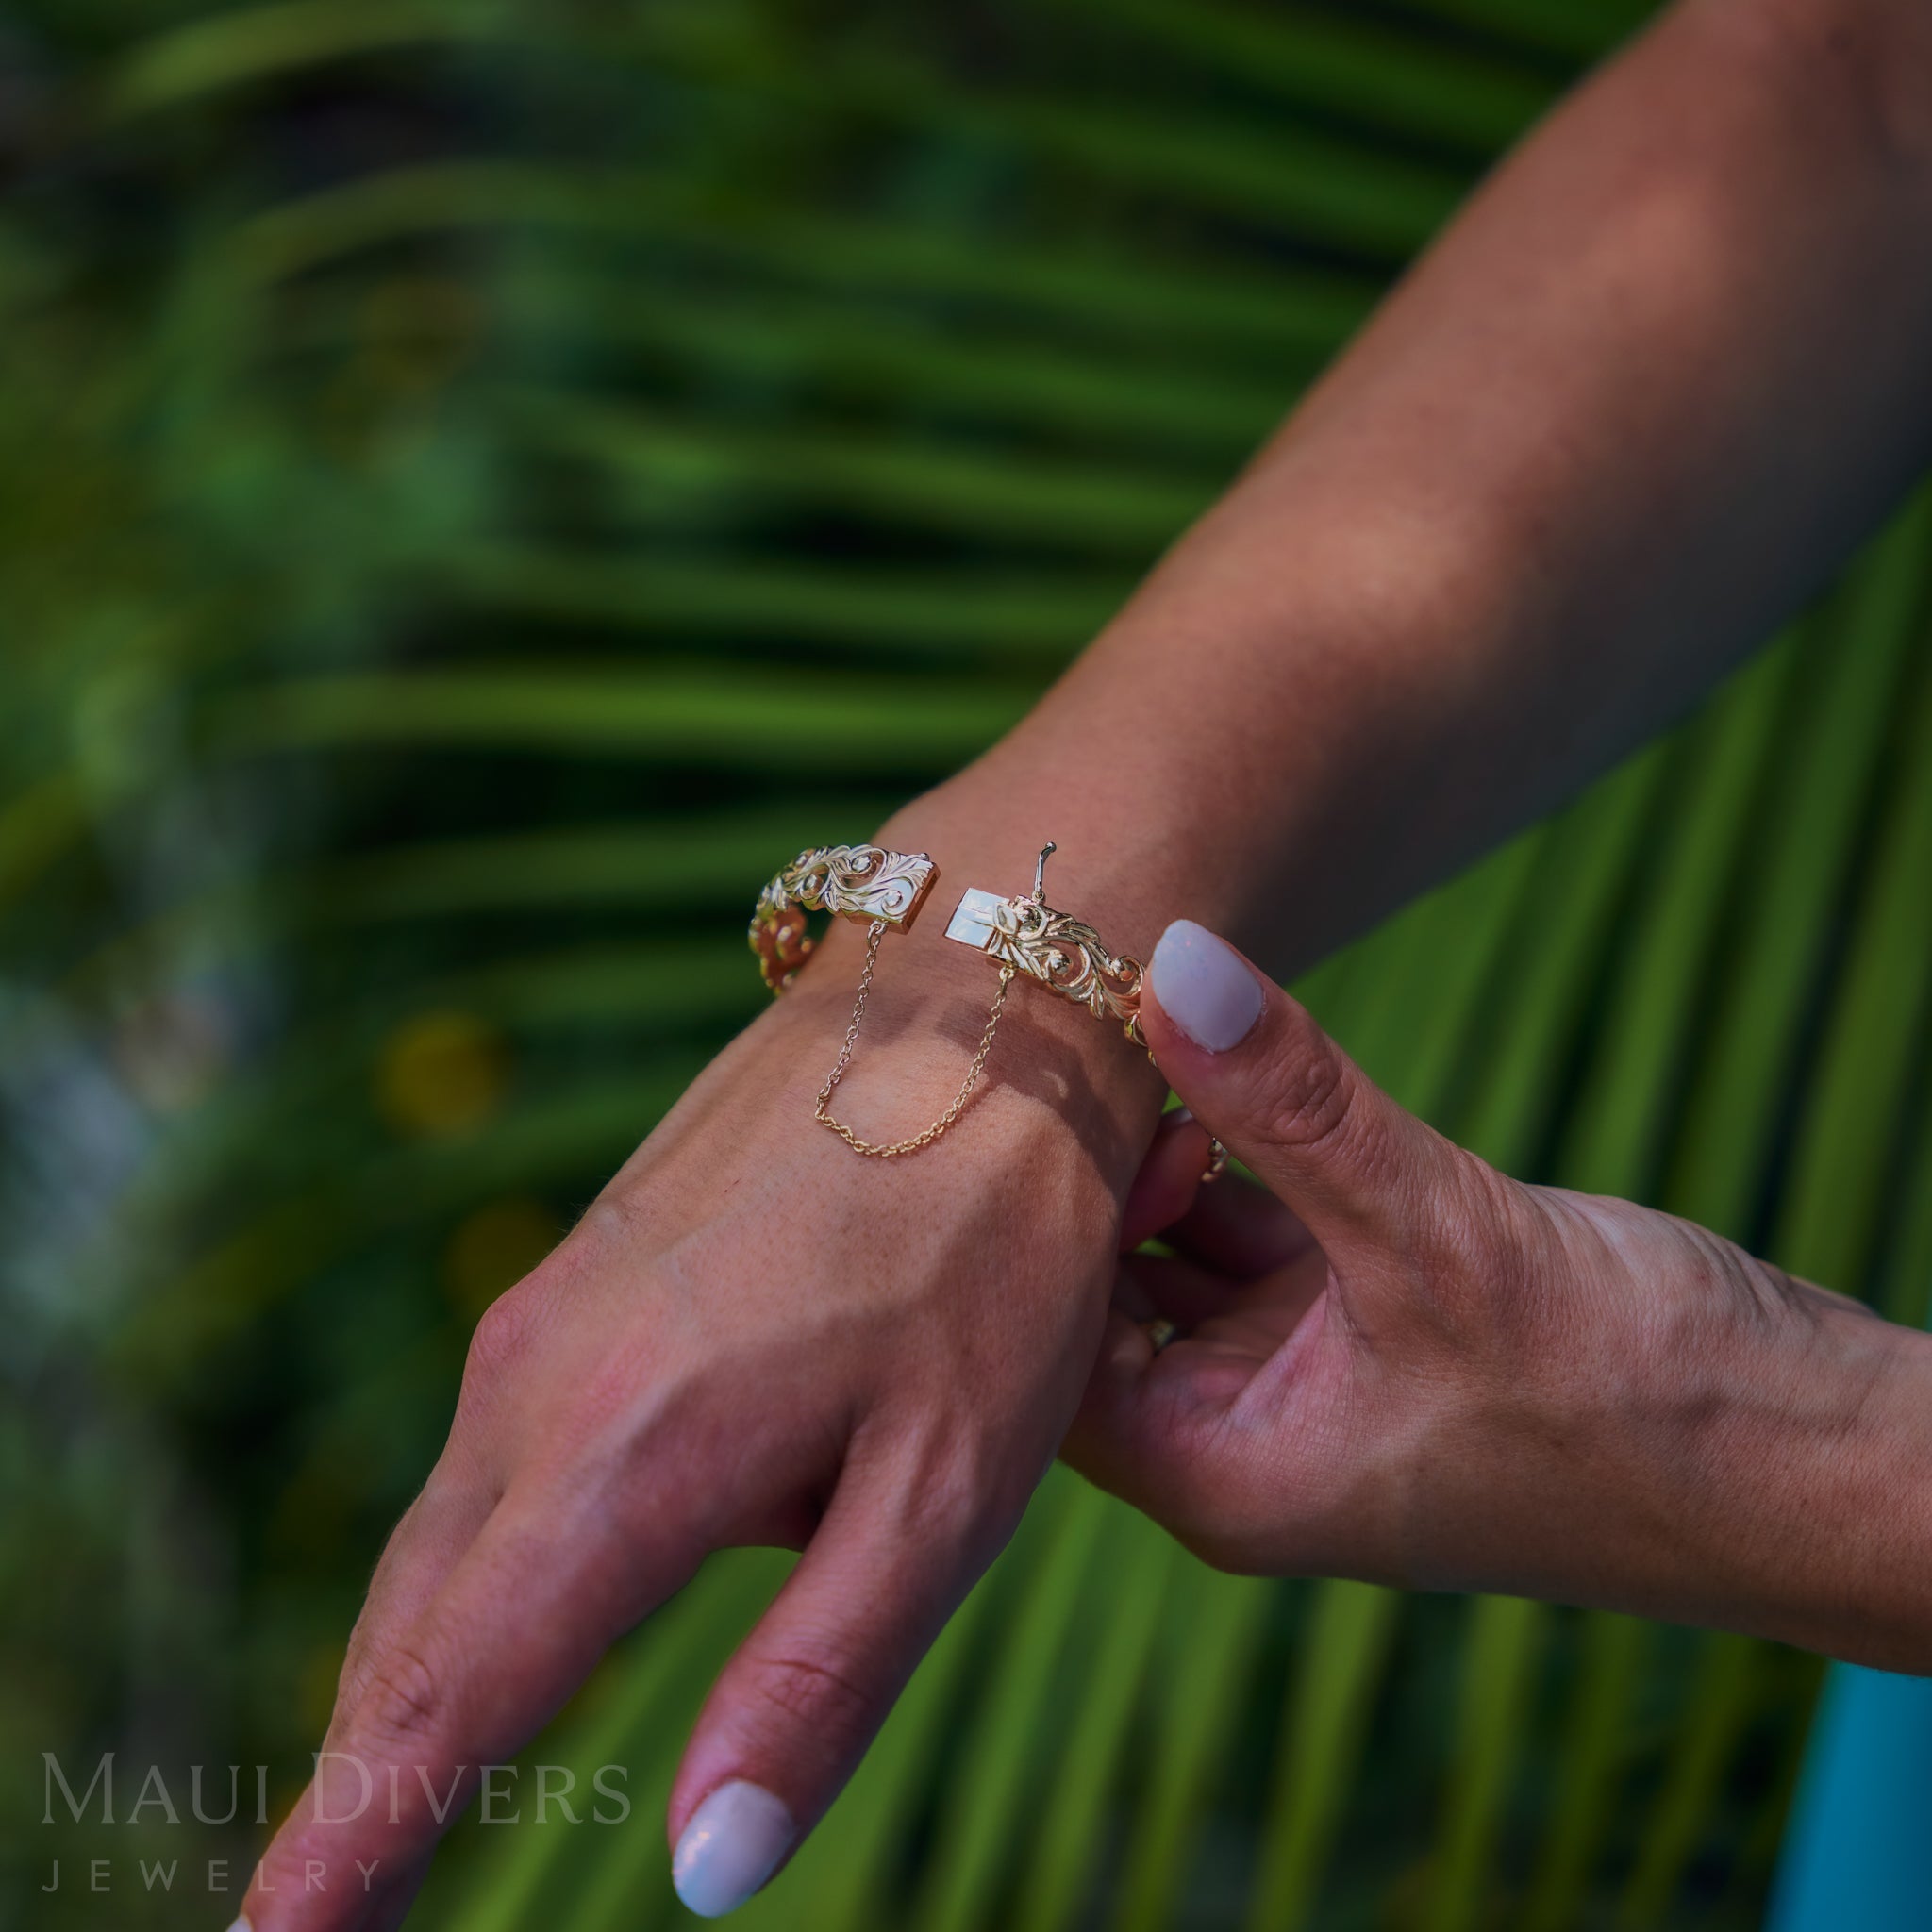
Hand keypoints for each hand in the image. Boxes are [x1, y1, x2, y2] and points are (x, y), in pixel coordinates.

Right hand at [240, 892, 1162, 1928]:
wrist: (971, 1000)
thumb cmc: (990, 1244)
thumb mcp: (948, 1481)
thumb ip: (816, 1677)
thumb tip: (701, 1867)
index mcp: (630, 1457)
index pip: (450, 1697)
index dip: (351, 1840)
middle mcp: (546, 1383)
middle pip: (416, 1629)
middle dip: (365, 1771)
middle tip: (319, 1904)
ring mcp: (553, 1310)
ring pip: (452, 1535)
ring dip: (424, 1663)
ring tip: (401, 1783)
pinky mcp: (586, 1266)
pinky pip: (503, 1443)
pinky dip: (494, 1549)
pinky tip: (538, 1585)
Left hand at [1070, 921, 1931, 1669]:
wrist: (1818, 1460)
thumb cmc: (1640, 1406)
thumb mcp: (1438, 1236)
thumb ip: (1293, 1103)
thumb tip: (1163, 962)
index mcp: (1218, 1470)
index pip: (1042, 1356)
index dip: (1032, 1228)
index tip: (1051, 1099)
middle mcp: (1241, 1435)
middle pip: (1100, 1297)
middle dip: (1091, 1181)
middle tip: (1085, 1047)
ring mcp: (1307, 1376)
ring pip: (1183, 1253)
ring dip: (1170, 1154)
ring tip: (1138, 1036)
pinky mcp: (1371, 1321)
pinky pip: (1267, 1227)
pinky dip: (1247, 1156)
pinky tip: (1228, 1072)